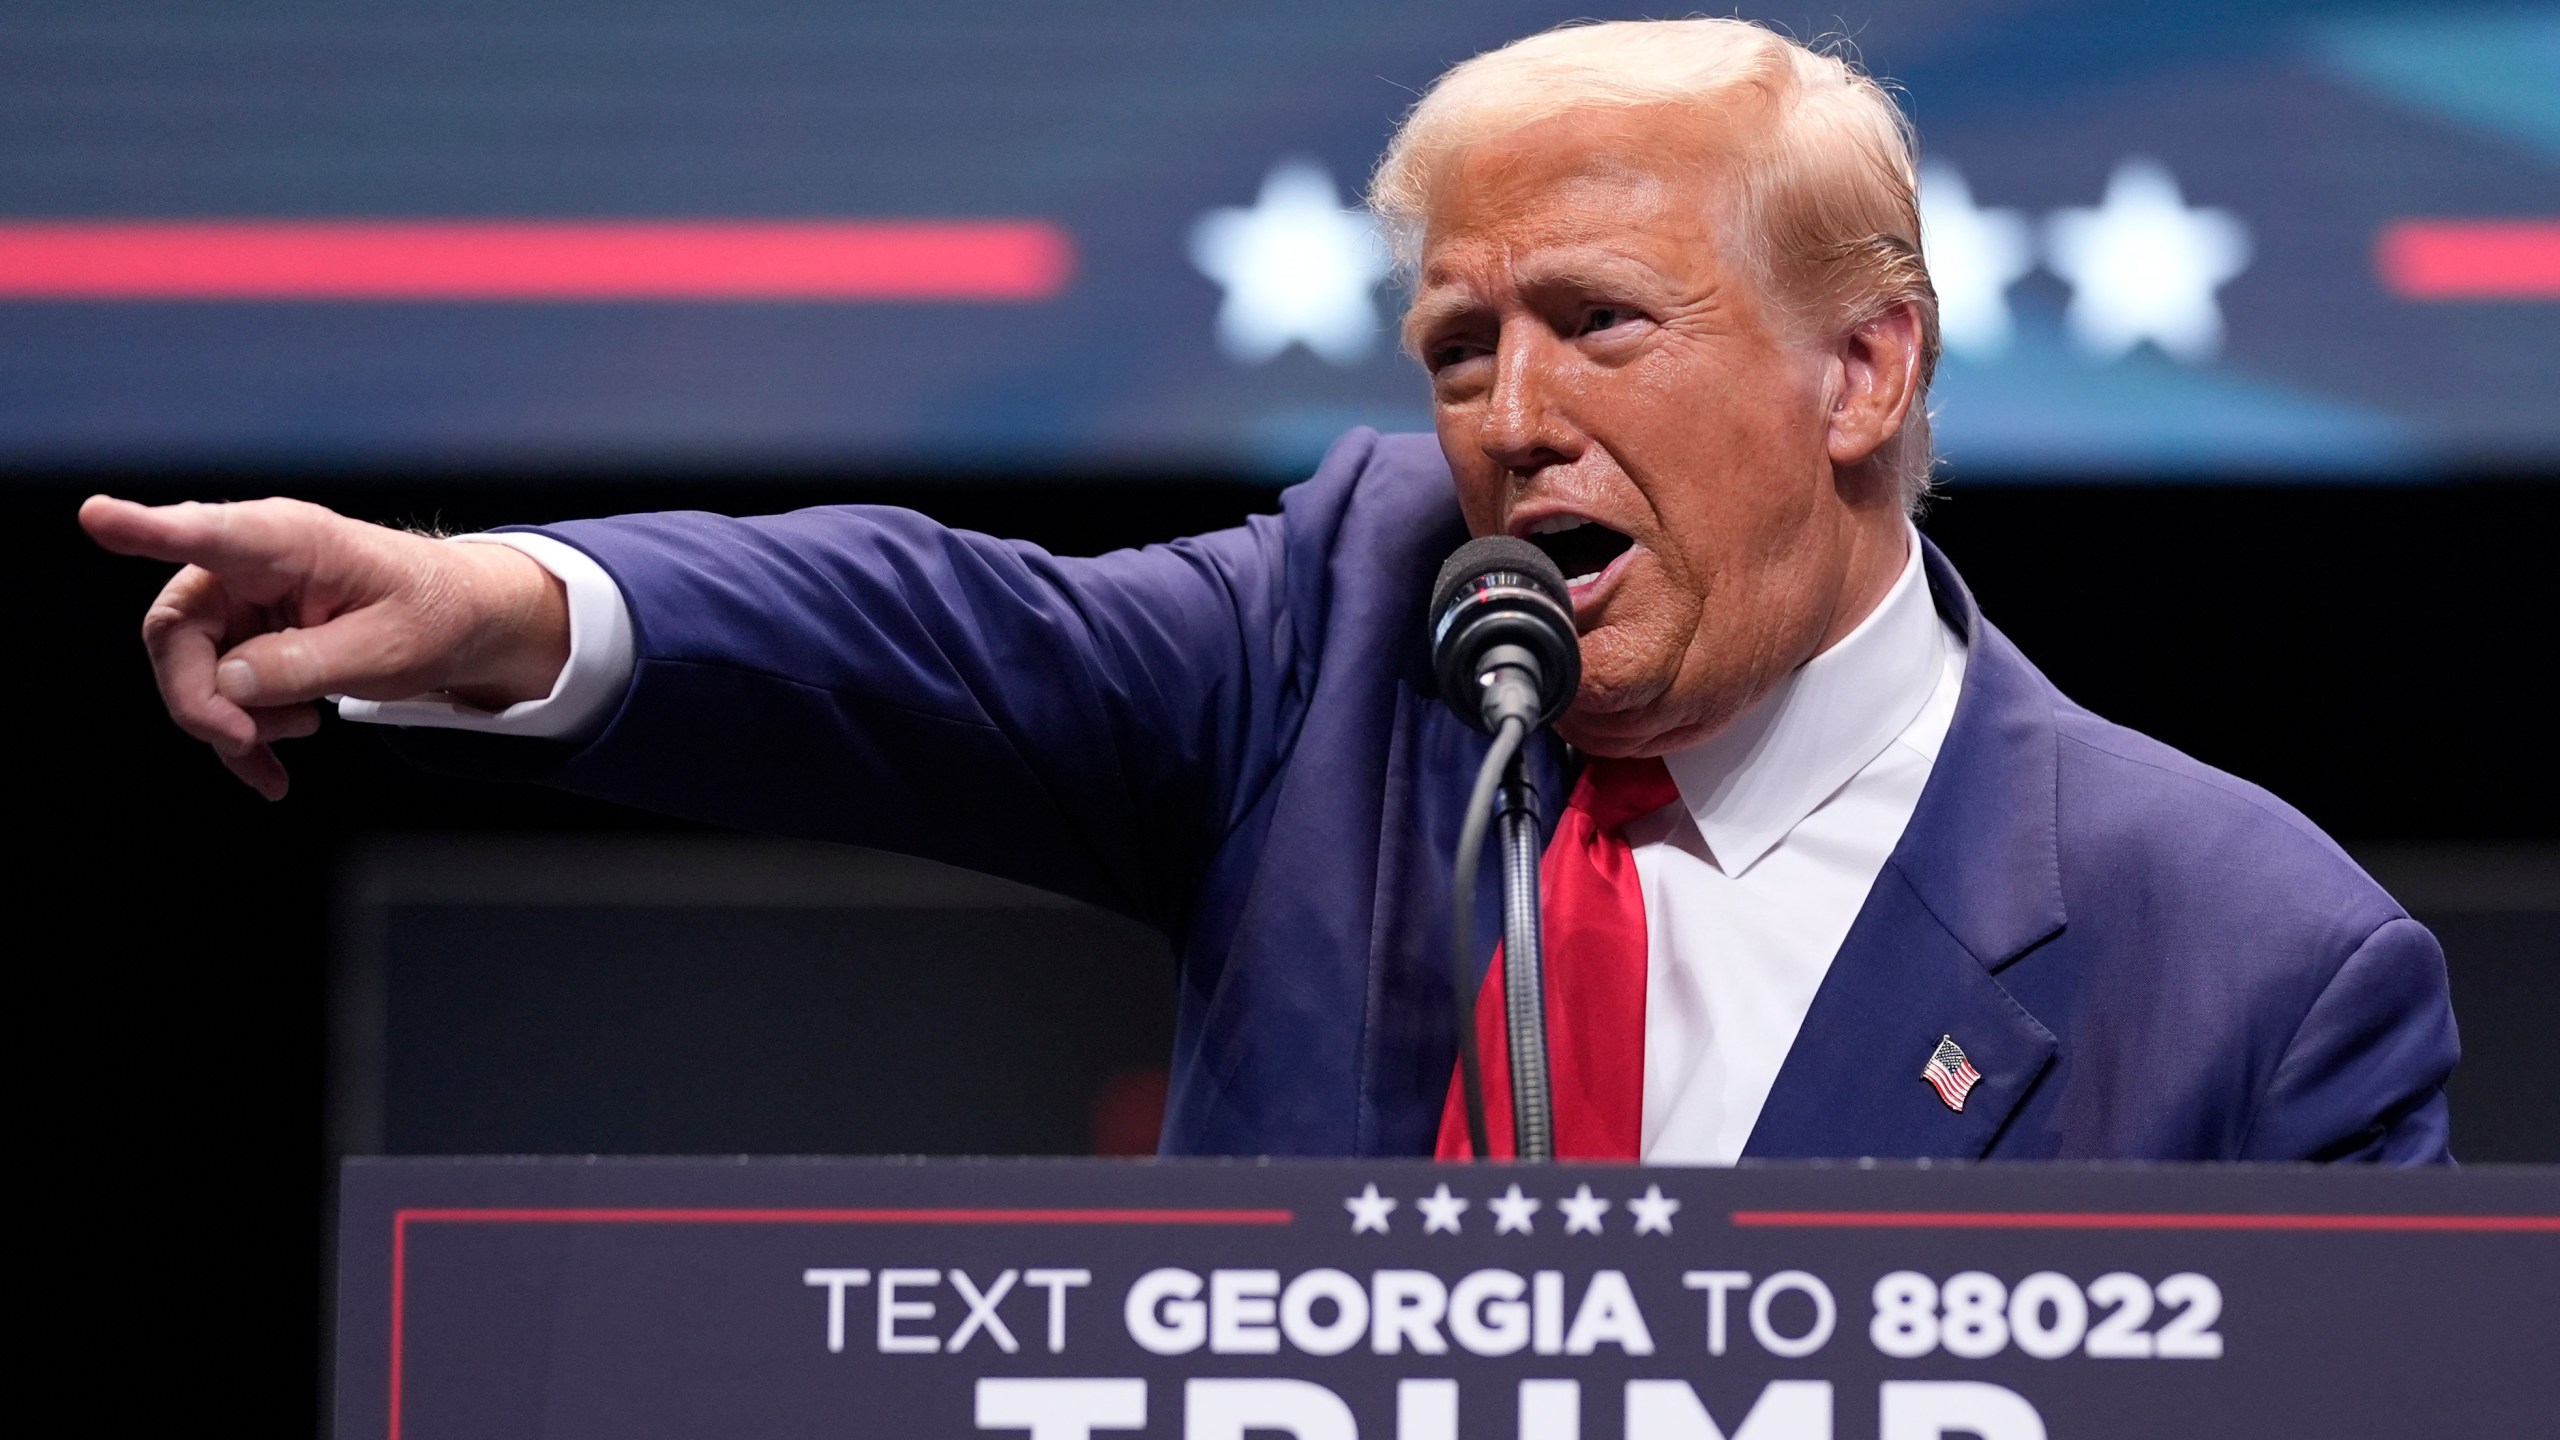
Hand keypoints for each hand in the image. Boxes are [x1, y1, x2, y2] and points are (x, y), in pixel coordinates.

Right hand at [80, 495, 571, 799]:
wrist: (465, 622)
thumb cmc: (435, 615)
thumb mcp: (387, 649)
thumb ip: (307, 665)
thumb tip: (227, 684)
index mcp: (288, 541)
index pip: (206, 533)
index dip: (146, 528)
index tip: (99, 516)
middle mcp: (251, 561)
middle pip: (178, 632)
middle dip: (202, 699)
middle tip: (245, 742)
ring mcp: (244, 598)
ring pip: (193, 669)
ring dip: (229, 720)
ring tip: (301, 730)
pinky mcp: (248, 633)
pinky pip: (215, 686)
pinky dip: (236, 731)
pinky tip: (266, 769)